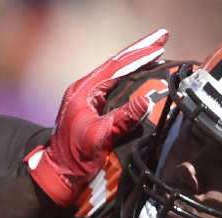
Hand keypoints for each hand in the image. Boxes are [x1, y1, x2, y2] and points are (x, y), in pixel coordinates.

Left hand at [26, 29, 167, 206]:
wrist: (58, 175)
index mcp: (83, 92)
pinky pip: (115, 88)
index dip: (139, 54)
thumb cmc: (73, 158)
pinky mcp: (93, 110)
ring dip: (136, 64)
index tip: (159, 43)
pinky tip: (143, 77)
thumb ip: (121, 119)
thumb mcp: (98, 138)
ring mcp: (88, 100)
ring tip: (157, 53)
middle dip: (140, 53)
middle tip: (163, 39)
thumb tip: (146, 100)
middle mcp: (85, 91)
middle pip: (117, 66)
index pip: (115, 66)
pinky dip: (131, 80)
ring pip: (116, 75)